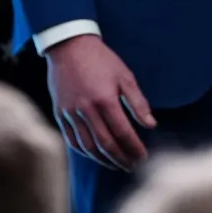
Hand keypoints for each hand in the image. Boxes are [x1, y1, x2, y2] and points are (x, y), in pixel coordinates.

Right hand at [44, 36, 155, 170]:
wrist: (69, 45)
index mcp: (105, 99)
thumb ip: (138, 102)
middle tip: (132, 166)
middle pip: (105, 144)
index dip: (134, 148)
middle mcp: (86, 109)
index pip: (123, 133)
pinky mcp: (60, 113)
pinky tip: (95, 155)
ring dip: (103, 159)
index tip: (143, 157)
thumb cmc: (101, 60)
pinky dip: (85, 151)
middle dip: (121, 159)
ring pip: (88, 146)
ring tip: (116, 164)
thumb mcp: (124, 76)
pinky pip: (72, 140)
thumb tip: (151, 125)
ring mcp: (70, 112)